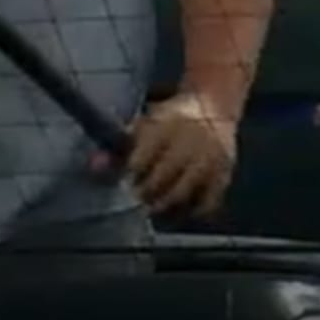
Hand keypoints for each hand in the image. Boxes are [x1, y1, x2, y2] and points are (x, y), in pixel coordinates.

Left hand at [98, 92, 236, 217]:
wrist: (212, 107)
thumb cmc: (168, 120)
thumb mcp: (142, 123)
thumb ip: (117, 145)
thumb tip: (94, 166)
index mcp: (166, 122)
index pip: (144, 153)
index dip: (131, 172)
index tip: (121, 182)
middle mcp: (191, 139)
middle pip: (164, 175)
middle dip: (146, 191)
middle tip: (135, 201)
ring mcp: (211, 158)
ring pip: (185, 190)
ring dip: (165, 205)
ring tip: (152, 208)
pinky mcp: (225, 173)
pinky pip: (208, 201)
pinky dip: (192, 211)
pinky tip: (178, 212)